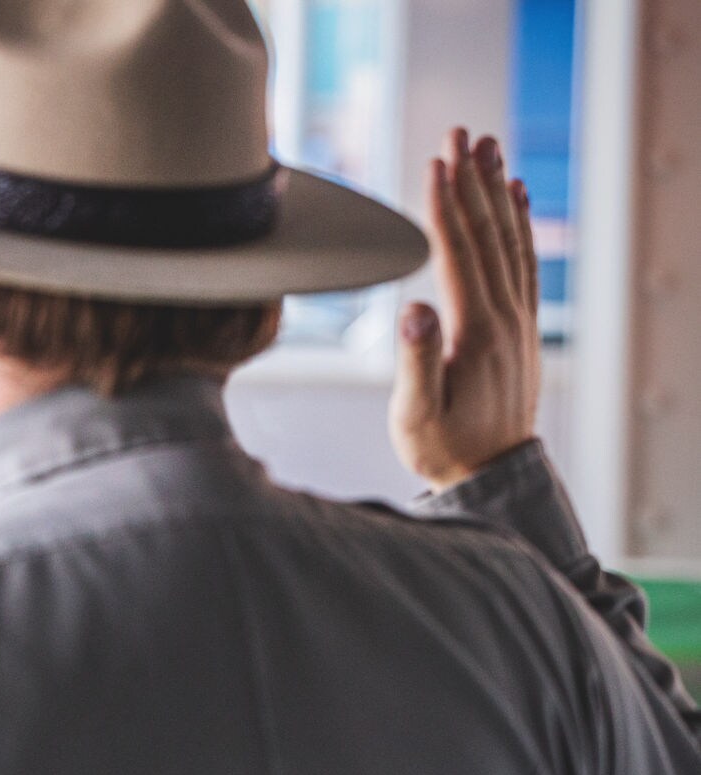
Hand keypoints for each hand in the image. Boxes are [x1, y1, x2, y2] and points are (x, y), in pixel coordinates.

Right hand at [389, 129, 540, 492]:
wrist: (492, 477)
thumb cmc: (442, 447)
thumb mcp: (416, 414)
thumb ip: (416, 362)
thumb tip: (415, 308)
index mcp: (475, 332)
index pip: (459, 253)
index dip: (446, 205)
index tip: (437, 161)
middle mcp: (506, 317)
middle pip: (489, 235)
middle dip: (474, 181)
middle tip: (463, 133)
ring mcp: (519, 320)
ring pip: (509, 241)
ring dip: (498, 192)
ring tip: (490, 149)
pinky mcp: (521, 326)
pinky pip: (523, 262)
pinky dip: (519, 224)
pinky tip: (514, 197)